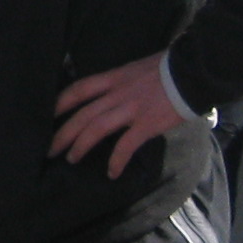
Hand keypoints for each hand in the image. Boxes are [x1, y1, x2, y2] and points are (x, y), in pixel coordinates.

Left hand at [51, 53, 189, 175]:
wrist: (193, 71)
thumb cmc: (168, 69)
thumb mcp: (136, 69)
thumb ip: (122, 82)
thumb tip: (111, 95)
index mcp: (114, 78)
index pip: (79, 89)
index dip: (61, 102)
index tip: (49, 115)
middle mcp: (117, 93)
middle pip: (82, 114)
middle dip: (63, 133)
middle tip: (51, 149)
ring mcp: (131, 108)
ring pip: (96, 129)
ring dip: (80, 146)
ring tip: (71, 159)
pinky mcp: (146, 124)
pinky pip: (125, 146)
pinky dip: (116, 161)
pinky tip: (112, 173)